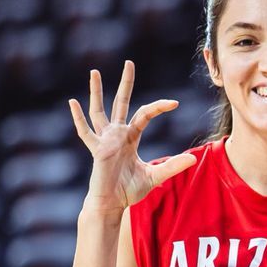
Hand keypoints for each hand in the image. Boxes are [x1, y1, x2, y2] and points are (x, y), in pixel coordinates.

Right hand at [68, 60, 196, 215]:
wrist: (112, 204)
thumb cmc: (130, 190)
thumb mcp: (155, 176)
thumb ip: (172, 166)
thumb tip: (194, 159)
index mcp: (131, 137)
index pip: (144, 114)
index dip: (158, 107)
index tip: (174, 102)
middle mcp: (117, 134)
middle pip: (122, 103)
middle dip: (126, 83)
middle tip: (129, 63)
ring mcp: (104, 140)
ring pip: (99, 111)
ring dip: (97, 92)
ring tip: (95, 72)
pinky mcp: (96, 150)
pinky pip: (85, 132)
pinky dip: (78, 119)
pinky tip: (73, 103)